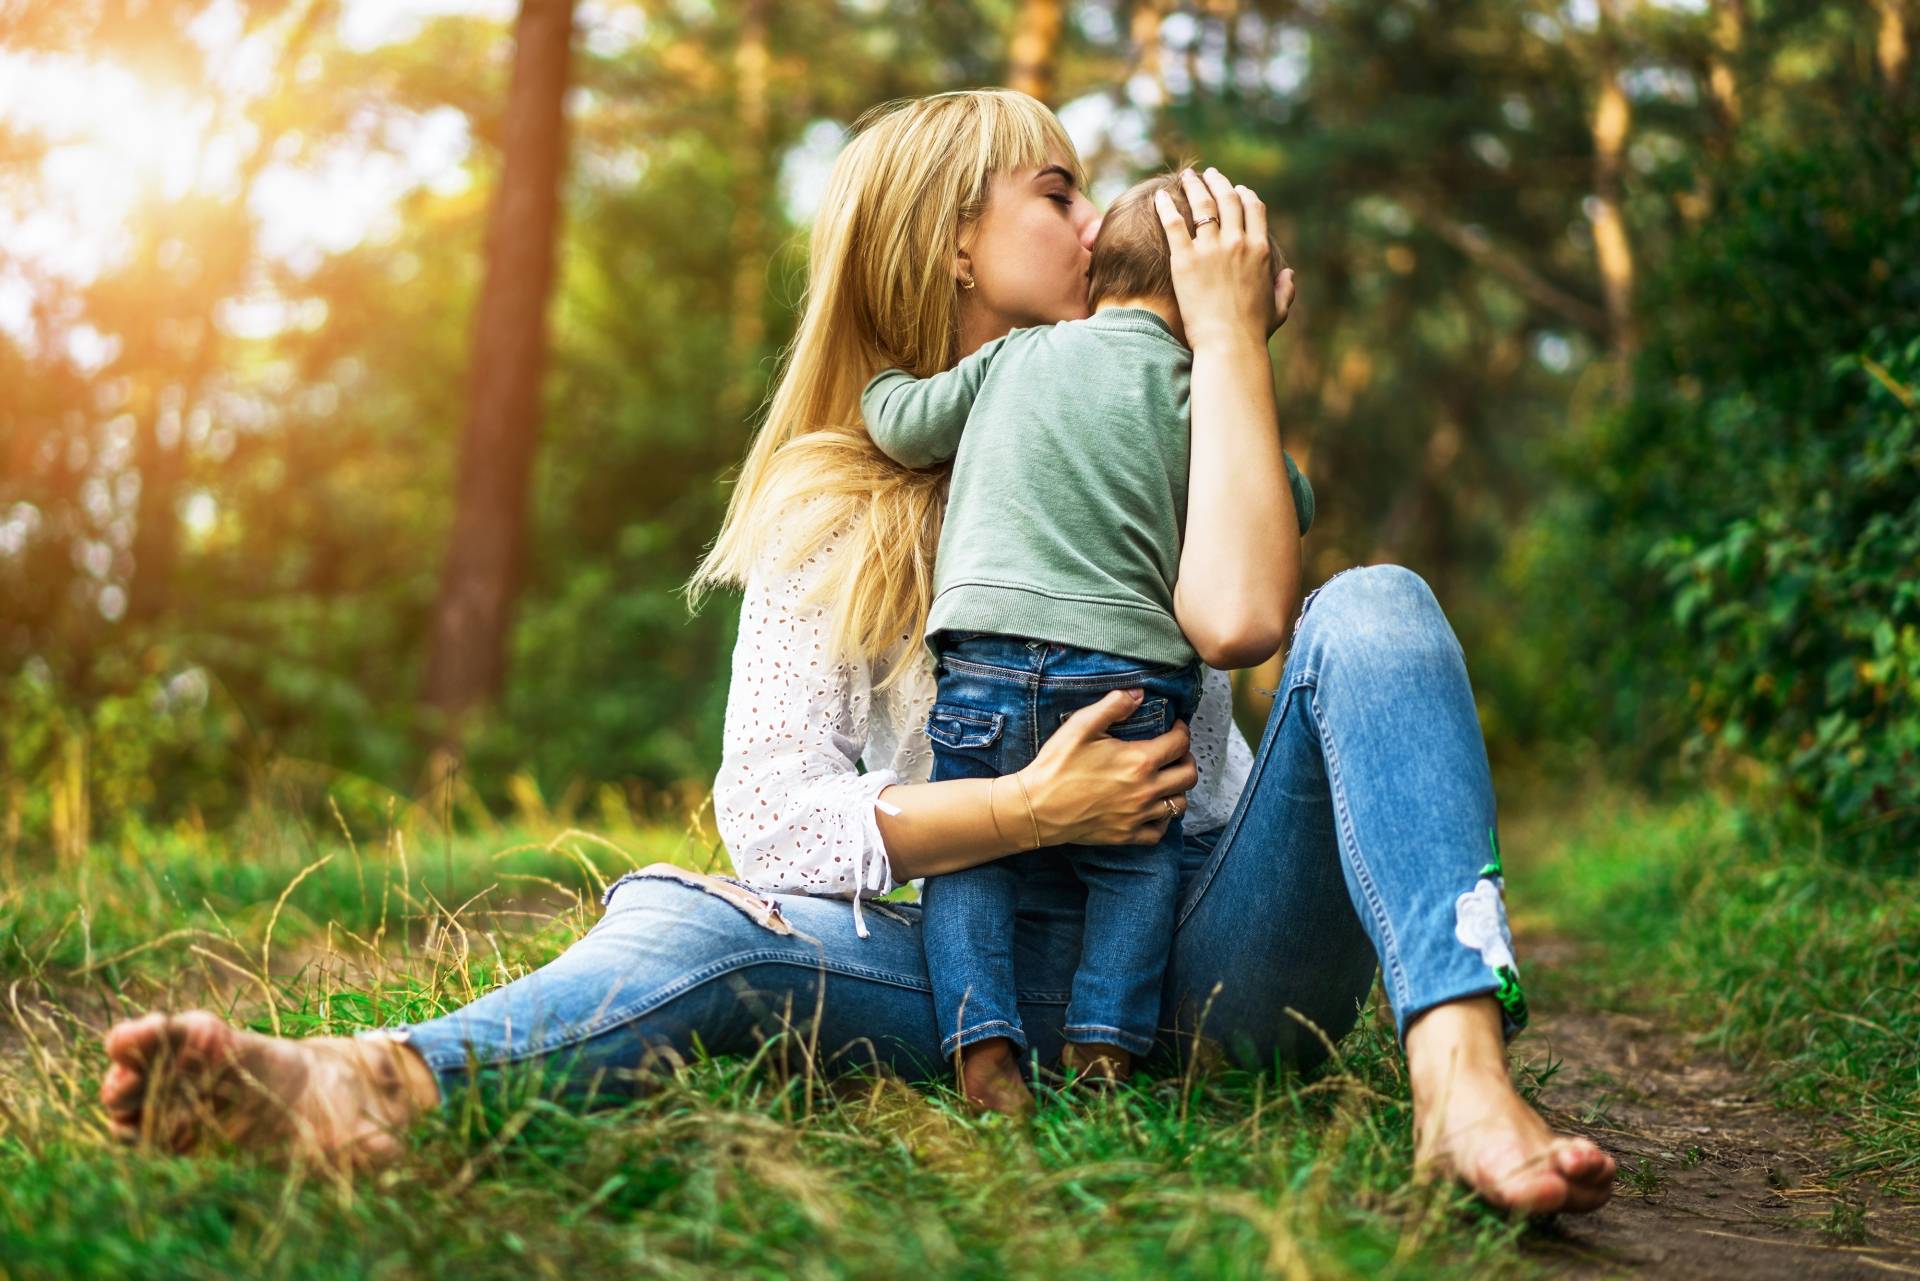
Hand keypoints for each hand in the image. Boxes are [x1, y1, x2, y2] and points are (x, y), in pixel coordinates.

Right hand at [1018, 689, 1198, 846]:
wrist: (1036, 808)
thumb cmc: (1057, 765)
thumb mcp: (1080, 726)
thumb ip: (1113, 706)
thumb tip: (1139, 694)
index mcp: (1139, 761)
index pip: (1180, 744)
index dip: (1182, 731)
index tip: (1175, 727)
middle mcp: (1146, 791)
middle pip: (1189, 775)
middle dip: (1187, 759)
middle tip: (1175, 752)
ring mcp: (1138, 816)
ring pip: (1180, 804)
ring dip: (1178, 789)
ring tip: (1166, 779)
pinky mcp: (1127, 835)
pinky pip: (1160, 831)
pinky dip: (1163, 820)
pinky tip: (1153, 808)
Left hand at [1153, 167, 1296, 345]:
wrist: (1228, 344)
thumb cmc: (1253, 332)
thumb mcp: (1278, 310)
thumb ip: (1285, 289)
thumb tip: (1289, 274)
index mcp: (1260, 250)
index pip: (1254, 209)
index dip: (1245, 194)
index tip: (1237, 188)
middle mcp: (1237, 243)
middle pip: (1228, 200)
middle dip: (1218, 182)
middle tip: (1208, 174)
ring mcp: (1210, 249)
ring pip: (1202, 205)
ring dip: (1194, 186)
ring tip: (1187, 177)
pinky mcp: (1185, 260)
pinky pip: (1173, 224)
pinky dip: (1167, 207)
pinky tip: (1161, 197)